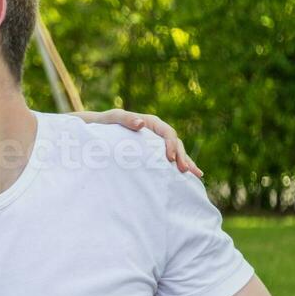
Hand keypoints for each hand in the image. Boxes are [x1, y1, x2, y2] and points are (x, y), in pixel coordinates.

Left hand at [72, 108, 201, 176]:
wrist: (97, 131)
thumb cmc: (105, 123)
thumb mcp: (114, 118)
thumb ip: (126, 119)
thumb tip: (142, 123)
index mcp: (151, 122)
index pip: (167, 133)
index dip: (171, 145)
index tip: (170, 158)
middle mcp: (157, 132)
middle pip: (175, 144)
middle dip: (182, 156)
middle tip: (186, 170)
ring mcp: (156, 144)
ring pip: (176, 152)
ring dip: (186, 162)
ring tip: (197, 174)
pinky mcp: (153, 153)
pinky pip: (169, 160)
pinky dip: (178, 166)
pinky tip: (189, 177)